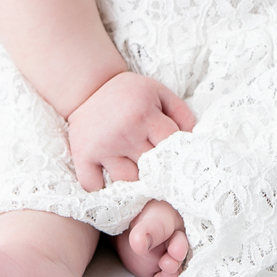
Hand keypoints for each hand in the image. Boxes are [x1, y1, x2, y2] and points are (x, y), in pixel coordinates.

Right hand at [67, 71, 195, 191]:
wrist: (88, 87)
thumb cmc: (129, 94)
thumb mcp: (159, 93)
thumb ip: (181, 114)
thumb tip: (193, 140)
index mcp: (144, 114)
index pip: (171, 146)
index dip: (176, 154)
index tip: (176, 158)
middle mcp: (124, 133)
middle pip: (152, 168)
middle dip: (157, 170)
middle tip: (158, 169)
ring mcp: (102, 147)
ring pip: (128, 181)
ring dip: (133, 181)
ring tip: (134, 171)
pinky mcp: (83, 157)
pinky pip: (95, 187)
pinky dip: (102, 188)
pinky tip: (109, 179)